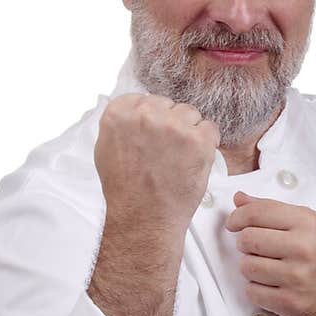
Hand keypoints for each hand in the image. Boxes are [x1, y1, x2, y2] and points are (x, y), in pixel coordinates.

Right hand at [94, 93, 219, 236]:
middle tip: (166, 150)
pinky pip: (210, 128)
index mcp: (119, 114)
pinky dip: (206, 143)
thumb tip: (132, 112)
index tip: (153, 133)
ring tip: (179, 157)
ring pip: (190, 114)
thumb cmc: (125, 190)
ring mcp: (173, 126)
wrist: (144, 217)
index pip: (144, 98)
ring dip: (188, 132)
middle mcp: (146, 115)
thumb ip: (120, 125)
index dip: (152, 117)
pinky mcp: (197, 139)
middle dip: (170, 124)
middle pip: (168, 105)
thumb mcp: (106, 149)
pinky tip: (193, 159)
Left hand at [224, 191, 315, 315]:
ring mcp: (296, 277)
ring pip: (246, 266)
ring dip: (250, 268)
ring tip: (266, 268)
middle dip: (245, 244)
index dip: (237, 217)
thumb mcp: (309, 224)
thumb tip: (239, 199)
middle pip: (247, 239)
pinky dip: (256, 289)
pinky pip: (252, 292)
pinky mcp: (289, 302)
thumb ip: (272, 210)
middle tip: (256, 248)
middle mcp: (302, 248)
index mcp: (306, 224)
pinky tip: (271, 285)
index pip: (257, 213)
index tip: (233, 223)